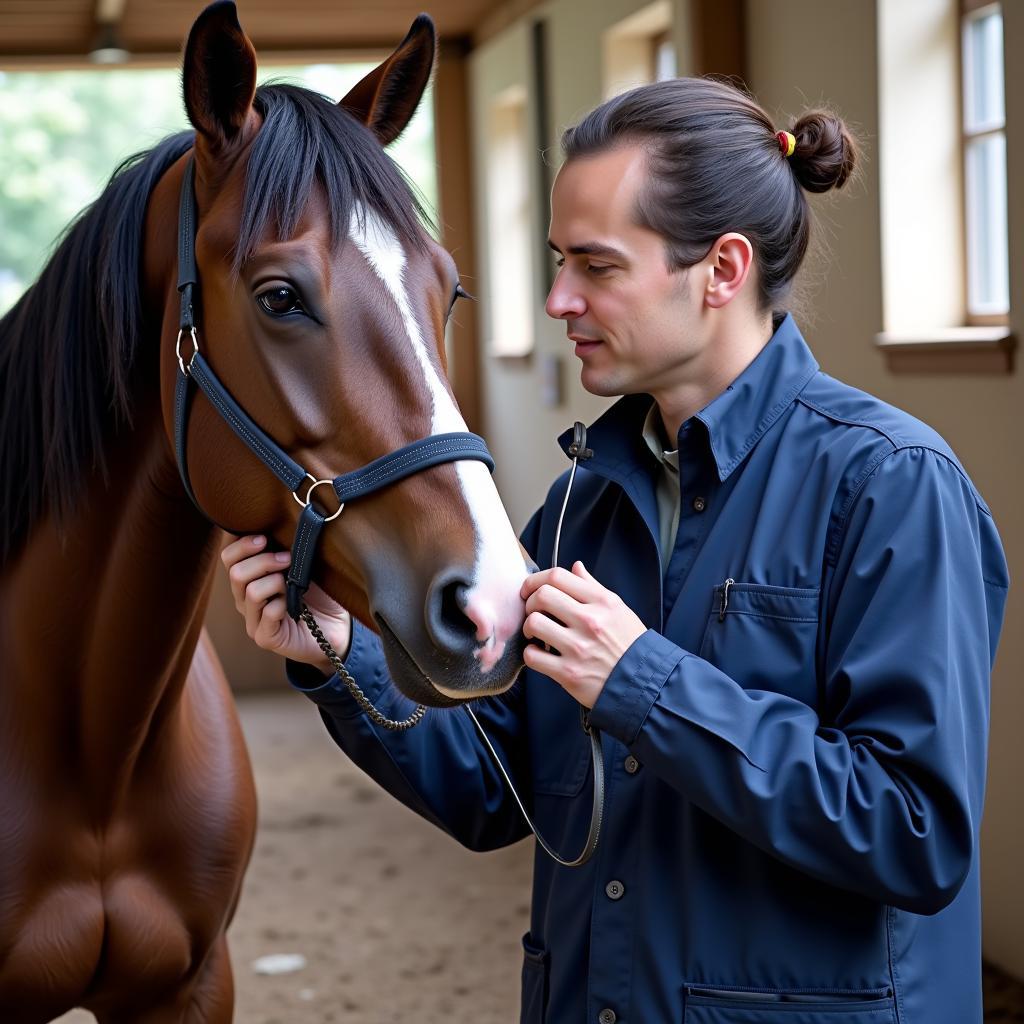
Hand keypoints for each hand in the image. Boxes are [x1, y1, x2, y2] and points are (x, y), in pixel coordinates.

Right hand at [220, 535, 351, 676]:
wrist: (337, 627)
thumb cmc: (319, 593)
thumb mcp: (303, 564)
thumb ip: (286, 548)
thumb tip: (280, 520)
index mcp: (250, 579)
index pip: (228, 557)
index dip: (241, 544)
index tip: (264, 537)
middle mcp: (245, 600)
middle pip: (235, 572)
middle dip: (263, 560)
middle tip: (288, 559)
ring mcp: (253, 620)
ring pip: (249, 591)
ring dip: (275, 581)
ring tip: (293, 584)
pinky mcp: (266, 638)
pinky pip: (267, 614)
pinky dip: (282, 605)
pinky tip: (294, 606)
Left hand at [520, 561, 645, 707]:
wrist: (643, 683)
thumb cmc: (629, 644)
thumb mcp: (618, 609)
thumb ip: (593, 587)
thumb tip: (575, 567)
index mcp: (602, 602)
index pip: (558, 576)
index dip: (536, 580)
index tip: (531, 589)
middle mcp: (590, 621)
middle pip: (542, 595)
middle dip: (530, 601)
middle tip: (534, 611)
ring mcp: (578, 647)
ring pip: (534, 623)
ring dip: (529, 627)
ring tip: (536, 632)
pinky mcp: (568, 673)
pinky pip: (533, 656)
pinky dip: (530, 653)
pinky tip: (539, 653)